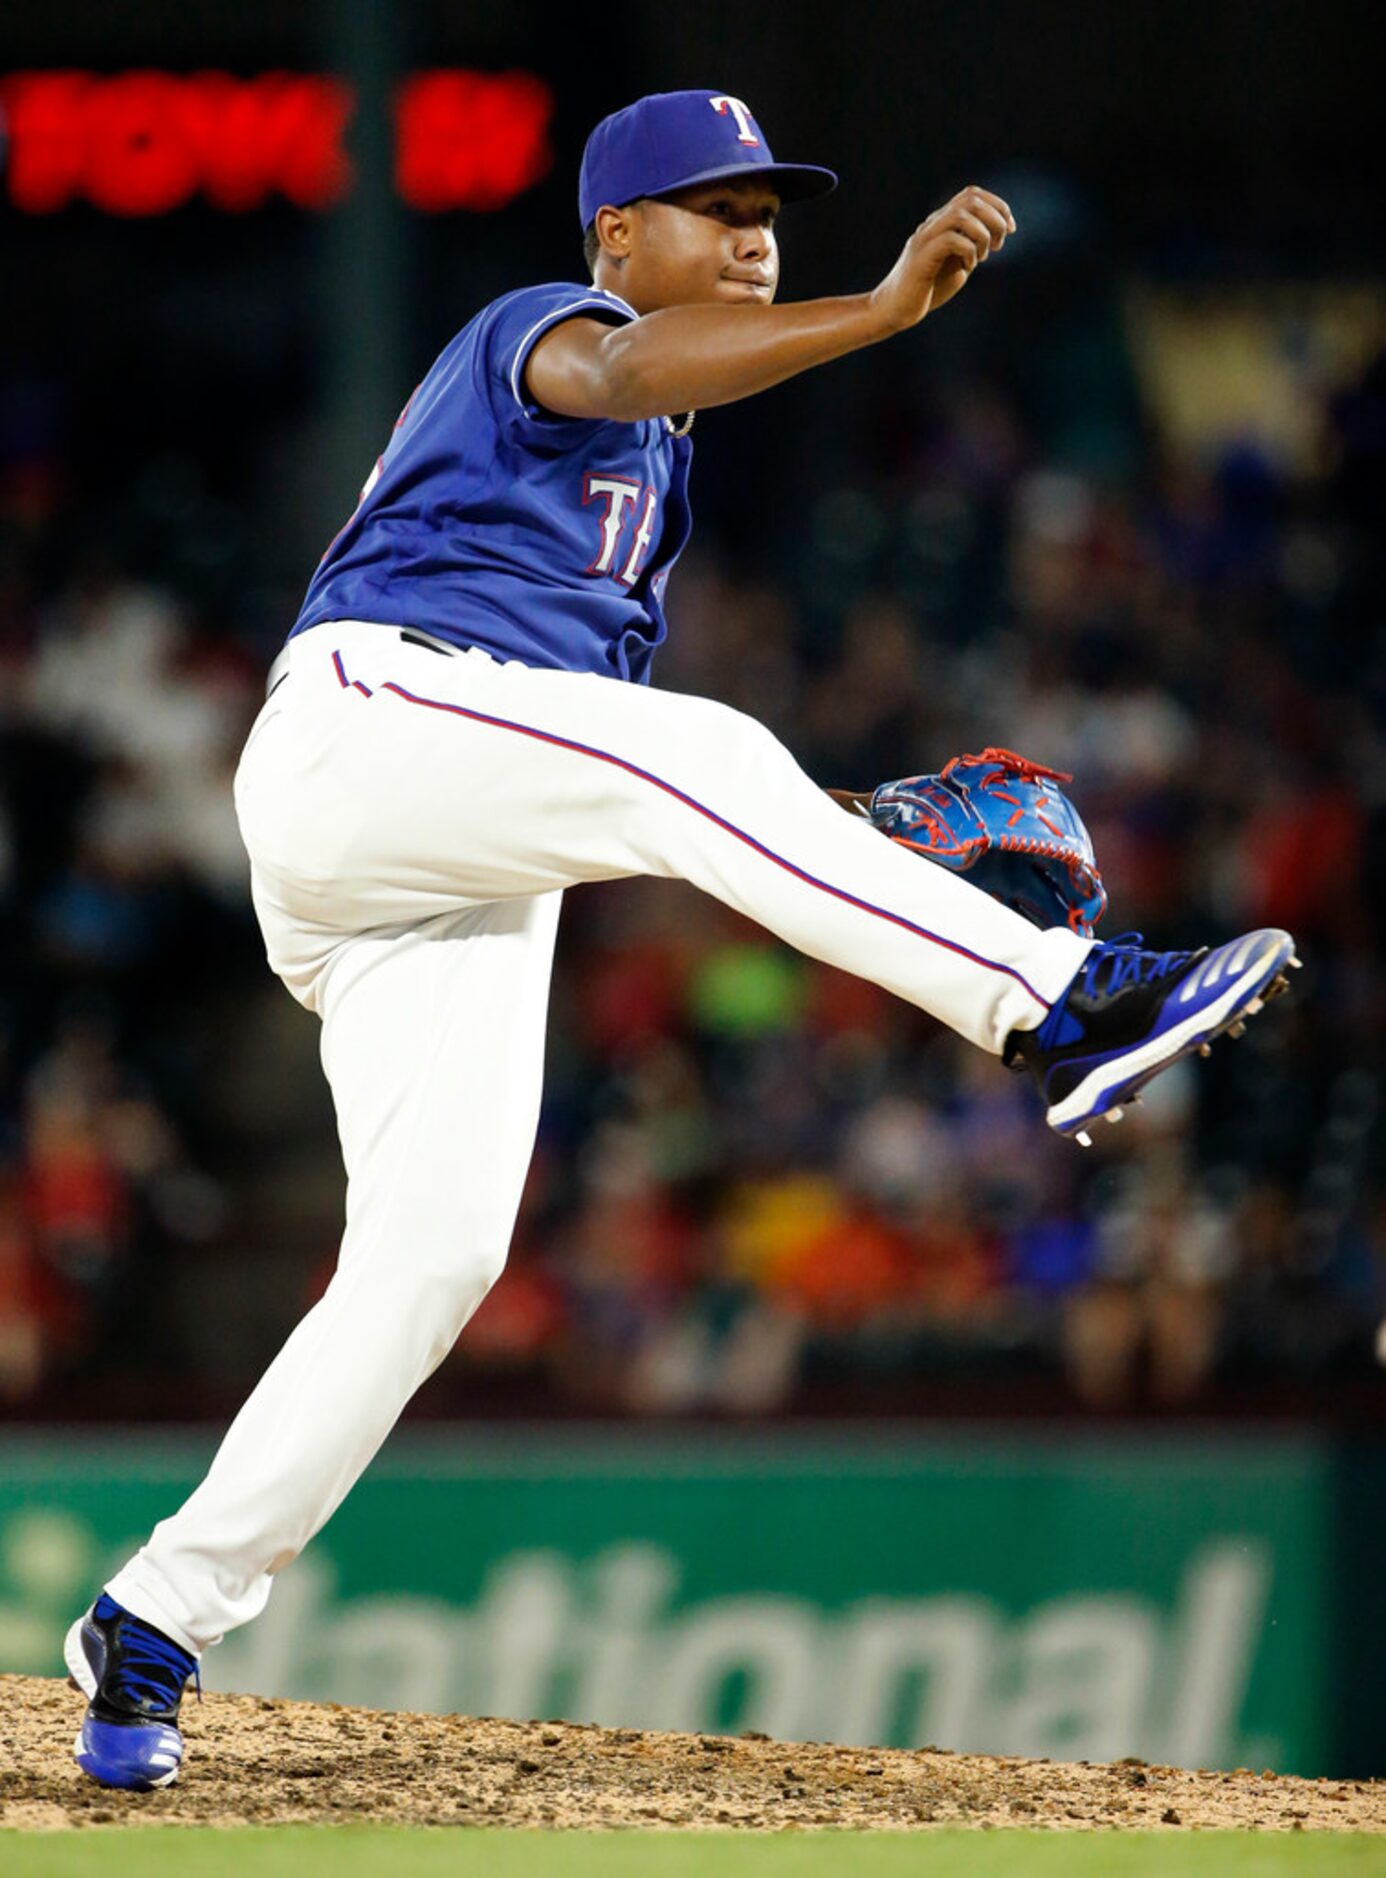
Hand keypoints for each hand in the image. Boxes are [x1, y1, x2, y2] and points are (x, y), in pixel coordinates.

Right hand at [869, 185, 1015, 331]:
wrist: (895, 310)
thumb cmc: (927, 290)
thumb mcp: (957, 264)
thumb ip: (972, 247)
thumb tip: (996, 235)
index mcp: (941, 223)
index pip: (972, 195)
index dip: (997, 205)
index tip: (1010, 228)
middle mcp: (932, 224)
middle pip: (970, 199)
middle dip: (995, 218)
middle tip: (1000, 244)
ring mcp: (924, 238)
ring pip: (961, 214)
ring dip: (983, 234)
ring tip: (984, 255)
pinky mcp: (921, 257)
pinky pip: (951, 239)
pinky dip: (968, 251)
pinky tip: (967, 267)